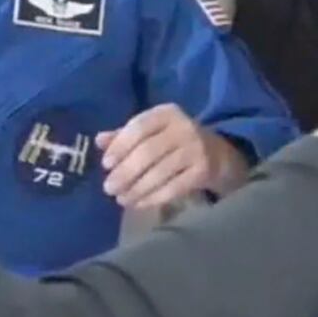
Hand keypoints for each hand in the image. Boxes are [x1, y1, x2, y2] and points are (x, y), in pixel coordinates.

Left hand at [97, 104, 245, 209]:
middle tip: (109, 188)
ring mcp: (196, 149)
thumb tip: (99, 141)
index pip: (139, 127)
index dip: (120, 146)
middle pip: (148, 152)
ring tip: (121, 199)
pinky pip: (173, 187)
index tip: (106, 164)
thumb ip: (125, 136)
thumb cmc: (175, 141)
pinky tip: (139, 203)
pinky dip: (153, 197)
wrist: (219, 155)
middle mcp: (184, 128)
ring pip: (160, 172)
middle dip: (125, 172)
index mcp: (167, 113)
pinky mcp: (204, 171)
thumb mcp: (153, 132)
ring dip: (137, 188)